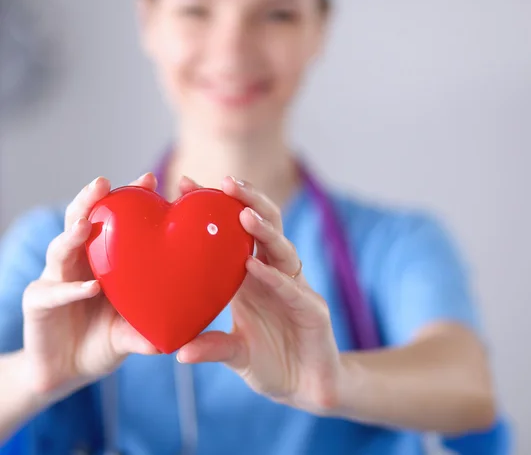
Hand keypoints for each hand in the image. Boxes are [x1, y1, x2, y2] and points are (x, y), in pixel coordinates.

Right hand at [21, 174, 159, 399]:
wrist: (66, 372)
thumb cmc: (102, 342)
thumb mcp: (132, 332)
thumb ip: (151, 328)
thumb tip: (184, 334)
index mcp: (102, 259)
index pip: (114, 221)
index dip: (129, 200)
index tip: (151, 179)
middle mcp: (78, 263)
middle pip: (80, 222)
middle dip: (90, 200)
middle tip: (103, 183)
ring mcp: (56, 280)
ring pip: (61, 249)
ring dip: (73, 234)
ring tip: (87, 223)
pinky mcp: (38, 303)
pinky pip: (54, 293)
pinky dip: (72, 289)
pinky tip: (91, 287)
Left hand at [176, 177, 342, 413]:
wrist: (308, 387)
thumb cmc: (272, 363)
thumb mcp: (235, 354)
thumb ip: (212, 347)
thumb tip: (179, 351)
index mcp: (252, 278)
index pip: (234, 233)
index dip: (214, 209)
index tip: (183, 184)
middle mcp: (274, 275)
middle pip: (265, 227)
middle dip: (248, 200)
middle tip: (223, 182)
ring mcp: (295, 289)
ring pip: (283, 249)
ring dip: (265, 230)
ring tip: (242, 213)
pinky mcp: (313, 310)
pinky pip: (292, 289)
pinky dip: (274, 278)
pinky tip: (255, 267)